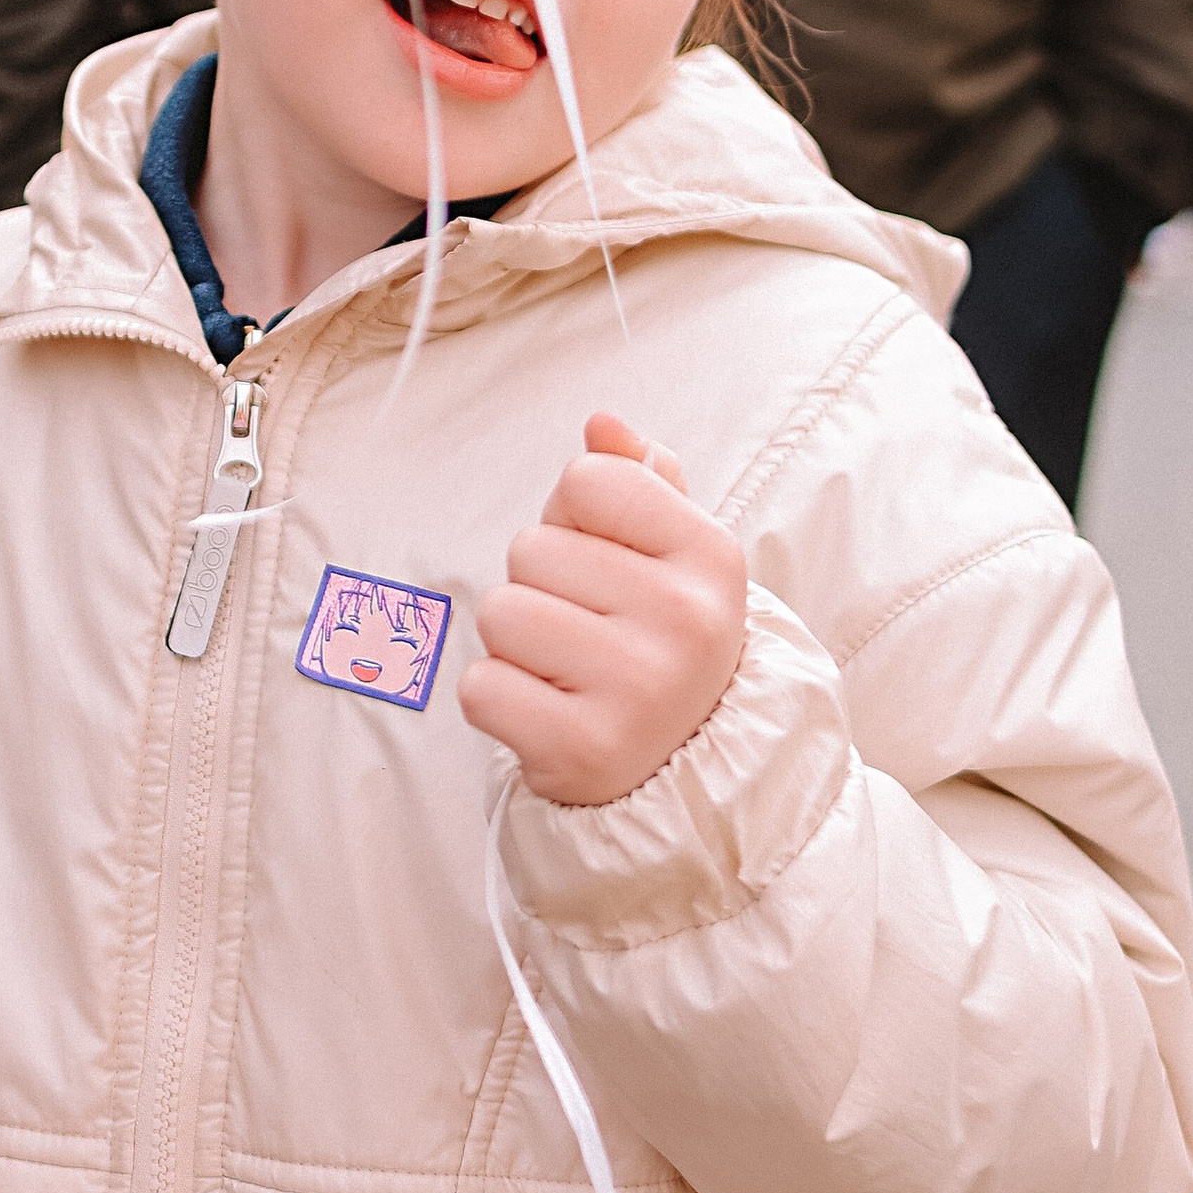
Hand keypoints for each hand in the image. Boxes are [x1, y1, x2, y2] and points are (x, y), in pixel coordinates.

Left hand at [460, 412, 746, 806]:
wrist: (683, 770)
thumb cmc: (660, 639)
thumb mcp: (672, 556)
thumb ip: (637, 480)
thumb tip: (601, 421)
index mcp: (711, 554)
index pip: (585, 480)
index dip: (575, 518)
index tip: (608, 567)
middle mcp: (685, 619)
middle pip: (531, 548)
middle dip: (542, 586)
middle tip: (589, 632)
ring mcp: (638, 688)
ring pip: (499, 613)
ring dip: (515, 643)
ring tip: (567, 670)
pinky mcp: (582, 749)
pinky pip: (480, 686)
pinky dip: (497, 698)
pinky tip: (546, 711)